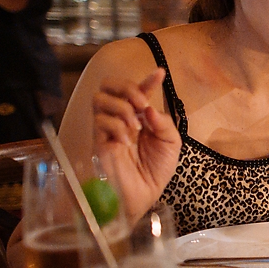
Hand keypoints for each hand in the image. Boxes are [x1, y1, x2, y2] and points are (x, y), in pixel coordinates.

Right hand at [92, 69, 181, 220]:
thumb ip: (163, 123)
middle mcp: (121, 117)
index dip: (149, 79)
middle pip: (109, 85)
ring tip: (136, 126)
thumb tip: (149, 108)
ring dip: (122, 107)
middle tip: (142, 103)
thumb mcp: (170, 144)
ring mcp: (107, 128)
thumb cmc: (155, 170)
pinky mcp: (98, 140)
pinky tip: (126, 141)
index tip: (160, 72)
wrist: (143, 194)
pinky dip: (117, 126)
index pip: (139, 90)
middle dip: (127, 87)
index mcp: (140, 116)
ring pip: (100, 98)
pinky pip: (100, 121)